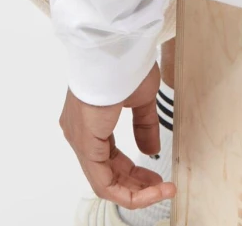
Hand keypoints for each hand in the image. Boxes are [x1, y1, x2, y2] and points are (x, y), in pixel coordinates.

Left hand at [58, 61, 176, 208]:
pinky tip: (150, 189)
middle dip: (137, 186)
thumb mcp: (140, 100)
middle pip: (107, 175)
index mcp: (90, 122)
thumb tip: (150, 150)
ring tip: (161, 190)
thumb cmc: (124, 65)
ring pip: (104, 182)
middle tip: (162, 187)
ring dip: (135, 192)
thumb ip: (144, 126)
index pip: (109, 159)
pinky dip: (128, 192)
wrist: (115, 49)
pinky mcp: (86, 145)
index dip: (134, 172)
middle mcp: (79, 134)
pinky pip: (103, 182)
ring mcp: (80, 140)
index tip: (157, 177)